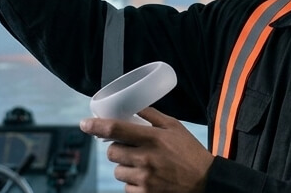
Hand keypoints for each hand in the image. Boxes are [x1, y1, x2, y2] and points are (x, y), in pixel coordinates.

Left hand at [81, 107, 213, 192]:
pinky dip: (133, 182)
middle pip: (112, 152)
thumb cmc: (189, 152)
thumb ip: (152, 116)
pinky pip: (126, 187)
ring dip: (125, 167)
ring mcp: (144, 179)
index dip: (95, 126)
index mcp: (152, 138)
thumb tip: (132, 105)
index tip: (84, 124)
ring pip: (117, 170)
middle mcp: (146, 158)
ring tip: (144, 165)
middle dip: (118, 149)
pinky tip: (148, 178)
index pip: (115, 130)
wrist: (205, 182)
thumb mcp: (175, 127)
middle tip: (131, 148)